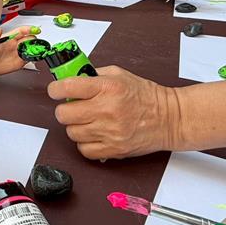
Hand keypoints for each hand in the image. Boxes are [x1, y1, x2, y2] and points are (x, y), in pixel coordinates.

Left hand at [0, 26, 33, 75]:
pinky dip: (32, 57)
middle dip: (33, 40)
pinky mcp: (19, 62)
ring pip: (31, 48)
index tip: (35, 29)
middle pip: (29, 39)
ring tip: (34, 51)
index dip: (28, 29)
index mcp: (9, 37)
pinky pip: (29, 58)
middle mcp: (15, 44)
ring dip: (34, 49)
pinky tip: (31, 57)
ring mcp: (18, 53)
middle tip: (33, 43)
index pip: (21, 31)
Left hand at [49, 65, 179, 158]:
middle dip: (65, 110)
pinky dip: (85, 143)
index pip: (68, 87)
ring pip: (72, 133)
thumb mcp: (120, 75)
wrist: (169, 118)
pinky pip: (84, 150)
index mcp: (108, 88)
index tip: (55, 91)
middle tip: (73, 108)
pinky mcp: (113, 150)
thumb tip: (70, 77)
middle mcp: (107, 110)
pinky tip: (94, 135)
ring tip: (88, 121)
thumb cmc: (146, 96)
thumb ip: (94, 75)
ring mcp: (109, 132)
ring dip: (76, 127)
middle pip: (64, 114)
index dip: (55, 89)